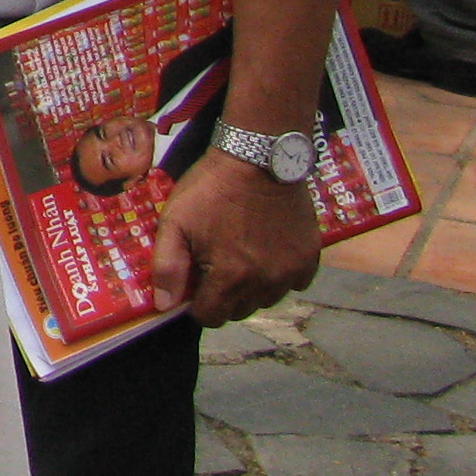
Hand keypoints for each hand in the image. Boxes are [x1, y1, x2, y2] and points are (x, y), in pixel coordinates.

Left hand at [152, 148, 320, 323]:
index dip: (197, 304)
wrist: (257, 158)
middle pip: (240, 310)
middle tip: (215, 265)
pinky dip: (280, 275)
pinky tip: (267, 252)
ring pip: (268, 299)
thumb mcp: (174, 223)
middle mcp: (266, 282)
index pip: (211, 317)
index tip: (194, 283)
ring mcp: (292, 270)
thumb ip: (167, 268)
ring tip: (240, 257)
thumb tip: (165, 306)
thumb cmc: (210, 190)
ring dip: (252, 288)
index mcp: (230, 277)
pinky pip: (295, 283)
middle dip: (223, 296)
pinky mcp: (311, 256)